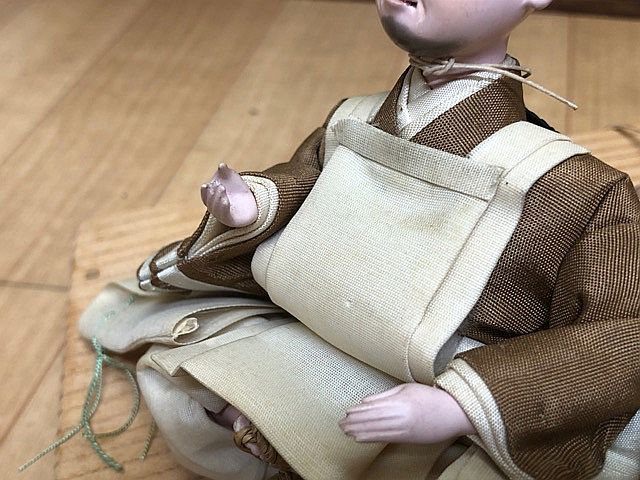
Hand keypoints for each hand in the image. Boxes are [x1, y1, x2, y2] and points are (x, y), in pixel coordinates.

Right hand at [200, 163, 258, 227]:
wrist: (252, 204)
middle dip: (213, 193)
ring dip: (217, 199)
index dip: (204, 192)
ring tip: (222, 188)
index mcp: (213, 200)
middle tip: (219, 185)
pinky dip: (223, 208)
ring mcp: (223, 217)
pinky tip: (225, 200)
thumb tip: (221, 165)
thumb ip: (226, 173)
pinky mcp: (232, 221)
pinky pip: (225, 216)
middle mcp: (216, 210)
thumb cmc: (238, 191)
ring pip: (216, 210)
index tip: (205, 185)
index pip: (205, 198)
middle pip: (210, 203)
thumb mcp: (233, 179)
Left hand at [339, 383, 475, 443]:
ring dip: (359, 432)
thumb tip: (366, 401)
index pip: (373, 408)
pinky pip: (385, 438)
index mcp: (400, 402)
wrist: (453, 413)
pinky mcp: (407, 438)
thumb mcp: (407, 389)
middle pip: (372, 421)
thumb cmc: (430, 397)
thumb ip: (385, 395)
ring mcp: (404, 429)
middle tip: (340, 424)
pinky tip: (360, 438)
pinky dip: (370, 438)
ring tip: (346, 432)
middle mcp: (400, 417)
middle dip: (355, 423)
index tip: (346, 412)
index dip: (358, 411)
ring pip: (376, 431)